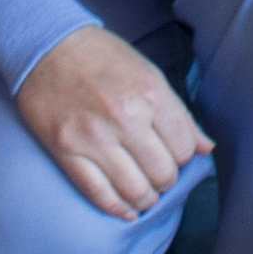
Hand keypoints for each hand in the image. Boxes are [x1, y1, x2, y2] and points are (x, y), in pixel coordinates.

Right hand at [12, 27, 213, 221]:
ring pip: (136, 191)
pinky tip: (126, 209)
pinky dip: (118, 208)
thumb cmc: (100, 57)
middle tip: (156, 173)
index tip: (171, 154)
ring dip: (145, 198)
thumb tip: (206, 147)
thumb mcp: (148, 73)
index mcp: (150, 94)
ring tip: (143, 192)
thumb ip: (179, 114)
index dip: (182, 157)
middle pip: (163, 174)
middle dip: (165, 179)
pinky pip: (100, 194)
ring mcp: (94, 138)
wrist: (46, 45)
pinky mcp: (67, 151)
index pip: (184, 149)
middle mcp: (126, 118)